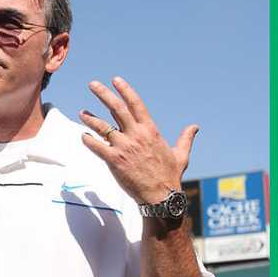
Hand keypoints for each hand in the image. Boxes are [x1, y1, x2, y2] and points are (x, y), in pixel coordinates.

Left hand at [80, 76, 197, 204]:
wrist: (161, 196)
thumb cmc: (170, 176)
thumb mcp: (181, 154)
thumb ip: (186, 138)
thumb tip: (195, 127)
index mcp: (150, 130)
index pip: (136, 103)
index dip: (125, 90)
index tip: (116, 80)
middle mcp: (136, 135)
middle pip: (116, 108)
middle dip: (103, 93)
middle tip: (93, 84)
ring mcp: (124, 147)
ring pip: (102, 126)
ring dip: (90, 117)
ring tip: (82, 112)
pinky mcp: (115, 160)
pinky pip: (97, 146)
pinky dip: (88, 140)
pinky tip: (83, 136)